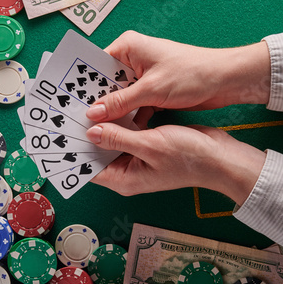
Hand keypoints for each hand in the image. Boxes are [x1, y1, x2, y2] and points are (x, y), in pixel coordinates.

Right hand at [86, 31, 270, 121]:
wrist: (226, 81)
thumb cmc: (192, 73)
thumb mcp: (151, 89)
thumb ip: (120, 102)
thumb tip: (93, 114)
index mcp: (127, 48)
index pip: (95, 68)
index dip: (84, 89)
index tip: (72, 109)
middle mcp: (131, 60)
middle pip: (105, 84)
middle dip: (98, 104)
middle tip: (82, 124)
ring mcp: (141, 77)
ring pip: (118, 97)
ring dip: (114, 114)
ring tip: (98, 132)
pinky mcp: (150, 91)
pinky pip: (132, 105)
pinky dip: (129, 118)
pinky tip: (120, 133)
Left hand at [86, 109, 265, 204]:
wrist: (221, 157)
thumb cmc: (189, 157)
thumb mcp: (150, 146)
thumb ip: (118, 138)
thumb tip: (91, 131)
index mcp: (124, 179)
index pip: (89, 169)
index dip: (74, 153)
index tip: (61, 134)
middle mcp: (126, 170)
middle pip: (97, 153)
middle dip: (86, 135)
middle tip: (70, 113)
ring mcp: (136, 157)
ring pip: (111, 141)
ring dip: (103, 125)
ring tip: (86, 105)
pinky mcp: (146, 145)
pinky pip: (126, 133)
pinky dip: (120, 121)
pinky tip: (112, 104)